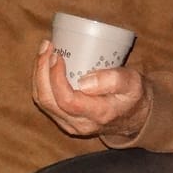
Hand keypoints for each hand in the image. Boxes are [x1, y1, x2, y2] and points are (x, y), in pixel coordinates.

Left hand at [33, 41, 150, 143]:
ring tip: (44, 52)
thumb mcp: (133, 83)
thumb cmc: (133, 95)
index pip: (67, 100)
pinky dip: (41, 83)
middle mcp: (80, 124)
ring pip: (43, 102)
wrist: (134, 116)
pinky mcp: (64, 121)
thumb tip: (84, 81)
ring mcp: (70, 125)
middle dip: (42, 72)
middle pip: (48, 101)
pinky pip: (46, 103)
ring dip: (38, 75)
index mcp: (98, 114)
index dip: (56, 77)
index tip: (58, 55)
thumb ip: (113, 80)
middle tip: (47, 48)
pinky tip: (45, 65)